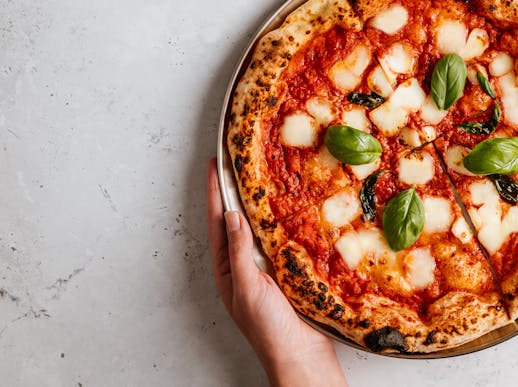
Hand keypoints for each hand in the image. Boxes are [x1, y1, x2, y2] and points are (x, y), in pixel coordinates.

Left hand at [206, 159, 345, 386]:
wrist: (302, 356)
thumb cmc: (269, 329)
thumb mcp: (248, 288)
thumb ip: (240, 252)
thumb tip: (231, 215)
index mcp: (228, 270)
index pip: (218, 222)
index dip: (216, 192)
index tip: (215, 165)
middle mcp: (244, 265)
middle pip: (237, 220)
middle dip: (236, 192)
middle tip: (239, 161)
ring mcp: (266, 266)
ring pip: (260, 225)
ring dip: (260, 202)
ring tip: (262, 174)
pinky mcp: (289, 268)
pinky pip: (282, 236)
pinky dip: (283, 219)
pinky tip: (290, 204)